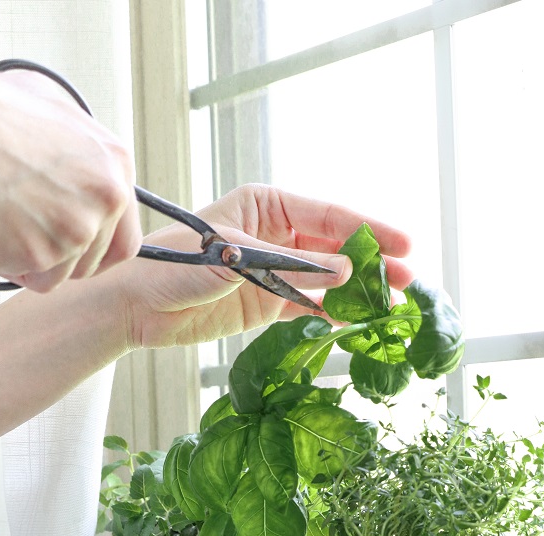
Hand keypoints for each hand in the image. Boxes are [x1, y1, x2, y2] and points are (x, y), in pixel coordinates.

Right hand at [0, 62, 141, 291]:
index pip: (125, 229)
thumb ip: (77, 148)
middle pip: (98, 257)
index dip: (99, 243)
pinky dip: (10, 265)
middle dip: (66, 256)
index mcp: (114, 162)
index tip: (79, 246)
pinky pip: (36, 279)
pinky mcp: (48, 256)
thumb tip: (78, 164)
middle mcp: (107, 197)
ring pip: (66, 271)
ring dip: (34, 258)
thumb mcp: (48, 107)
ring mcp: (80, 229)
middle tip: (31, 236)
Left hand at [114, 184, 414, 349]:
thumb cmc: (170, 266)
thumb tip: (343, 272)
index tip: (403, 243)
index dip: (368, 229)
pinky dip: (333, 312)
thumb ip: (287, 267)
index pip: (328, 215)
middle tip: (408, 279)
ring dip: (359, 289)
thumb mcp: (231, 259)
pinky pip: (310, 305)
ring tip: (392, 303)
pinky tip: (358, 320)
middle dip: (372, 261)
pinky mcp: (268, 302)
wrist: (135, 306)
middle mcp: (276, 234)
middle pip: (336, 246)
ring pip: (328, 277)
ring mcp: (275, 269)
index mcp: (267, 206)